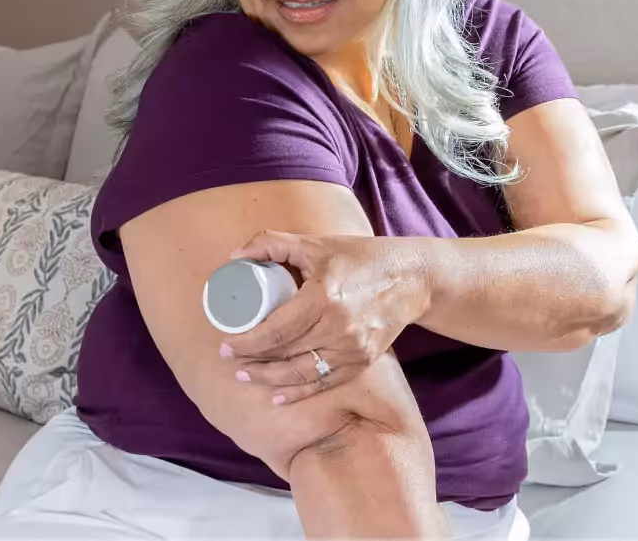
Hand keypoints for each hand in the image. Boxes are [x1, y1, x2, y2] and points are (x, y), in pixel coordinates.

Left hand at [219, 231, 429, 404]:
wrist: (411, 277)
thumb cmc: (360, 257)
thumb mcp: (315, 244)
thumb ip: (273, 243)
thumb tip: (234, 255)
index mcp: (323, 298)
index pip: (275, 330)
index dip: (247, 341)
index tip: (226, 342)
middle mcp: (338, 328)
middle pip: (285, 354)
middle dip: (252, 360)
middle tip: (229, 357)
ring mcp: (352, 348)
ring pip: (302, 373)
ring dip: (270, 379)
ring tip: (246, 376)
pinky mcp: (363, 360)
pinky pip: (325, 382)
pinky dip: (300, 392)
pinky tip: (278, 396)